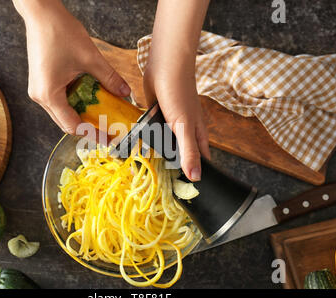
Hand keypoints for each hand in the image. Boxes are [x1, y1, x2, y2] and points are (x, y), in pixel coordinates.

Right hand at [13, 0, 130, 133]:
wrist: (41, 13)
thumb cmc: (60, 32)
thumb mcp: (91, 58)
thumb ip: (109, 78)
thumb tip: (126, 93)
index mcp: (49, 94)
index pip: (72, 125)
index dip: (92, 134)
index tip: (108, 138)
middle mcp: (40, 96)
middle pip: (66, 122)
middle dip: (88, 127)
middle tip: (108, 129)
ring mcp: (38, 90)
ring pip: (62, 112)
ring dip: (81, 115)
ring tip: (101, 115)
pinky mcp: (41, 82)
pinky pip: (59, 101)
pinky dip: (74, 103)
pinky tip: (90, 99)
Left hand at [143, 0, 209, 181]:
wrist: (165, 65)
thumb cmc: (179, 94)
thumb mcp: (184, 126)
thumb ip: (189, 151)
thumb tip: (195, 178)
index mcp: (195, 136)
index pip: (199, 162)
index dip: (193, 177)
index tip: (184, 194)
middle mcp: (183, 132)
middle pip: (179, 156)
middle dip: (171, 169)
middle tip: (157, 188)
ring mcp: (169, 124)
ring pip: (164, 145)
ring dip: (156, 155)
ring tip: (142, 173)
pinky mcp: (155, 116)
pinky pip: (151, 133)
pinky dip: (146, 141)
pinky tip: (135, 150)